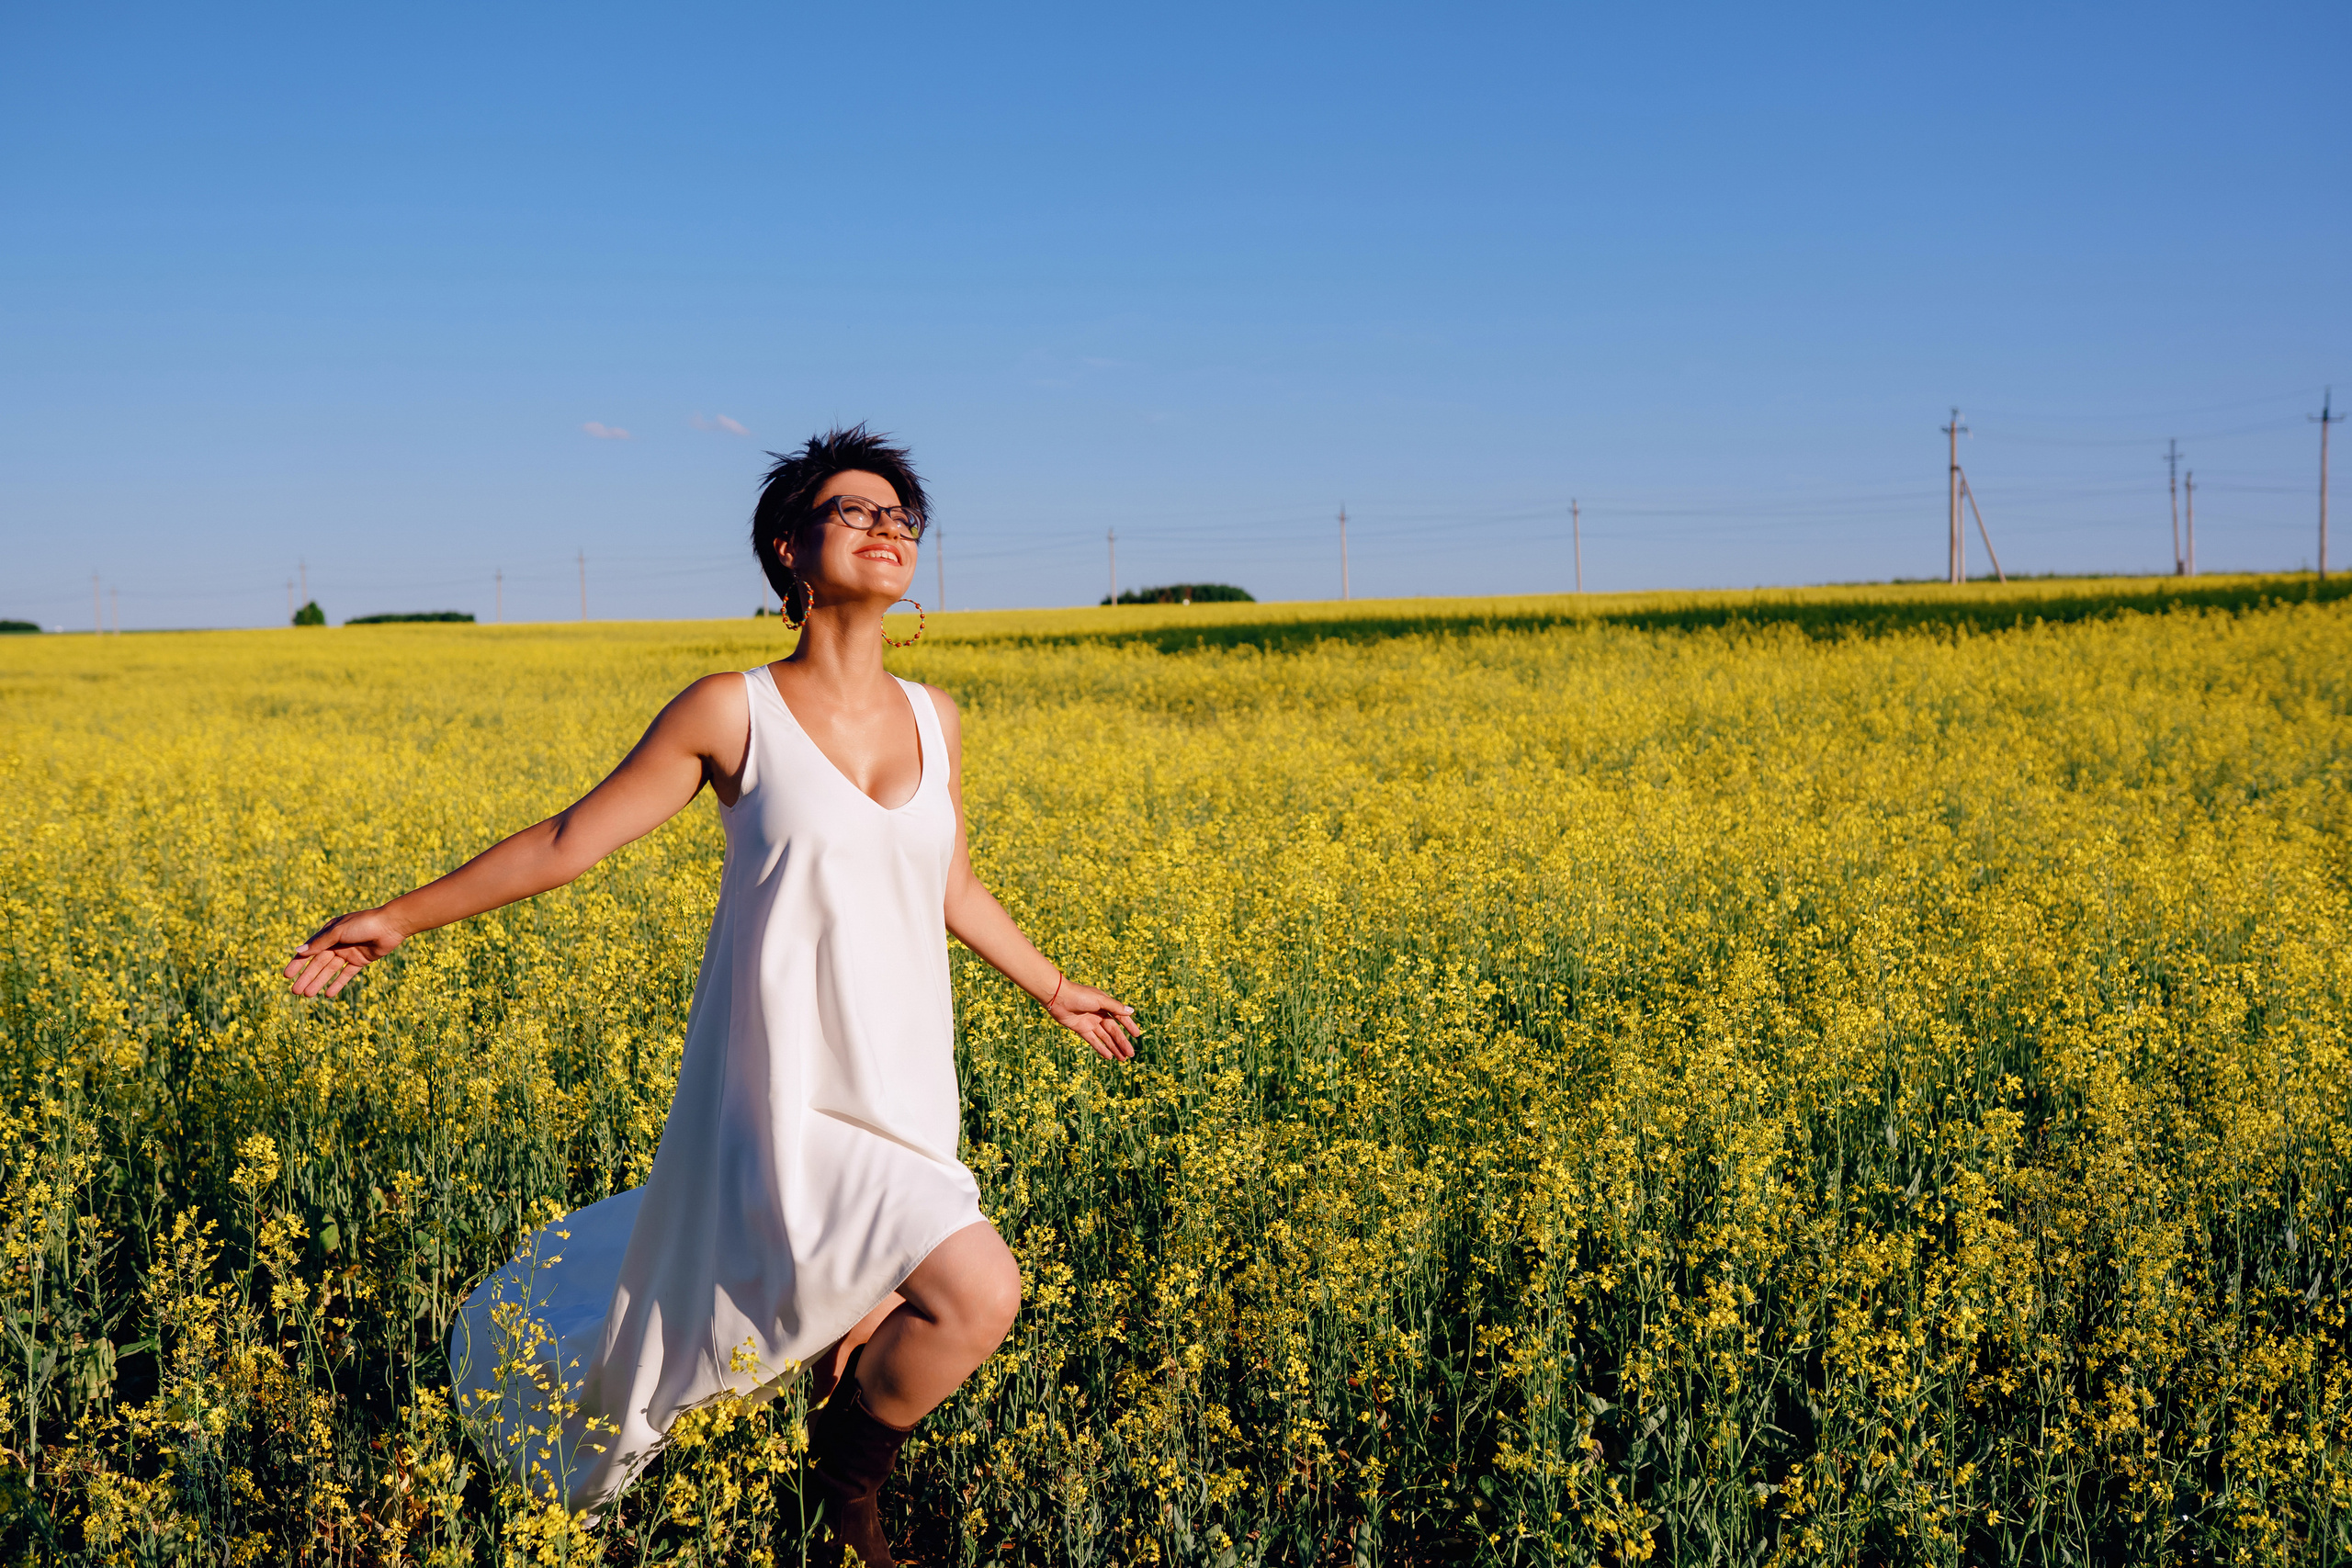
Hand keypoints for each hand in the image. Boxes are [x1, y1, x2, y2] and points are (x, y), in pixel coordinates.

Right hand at [283, 908, 406, 998]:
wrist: (391, 925)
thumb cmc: (363, 924)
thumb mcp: (339, 932)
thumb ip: (320, 943)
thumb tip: (298, 951)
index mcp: (329, 933)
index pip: (309, 950)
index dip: (297, 963)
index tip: (286, 976)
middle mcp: (337, 943)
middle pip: (318, 963)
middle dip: (306, 977)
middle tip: (295, 992)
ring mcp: (349, 952)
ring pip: (330, 970)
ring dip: (319, 982)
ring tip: (308, 995)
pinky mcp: (361, 960)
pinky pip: (346, 974)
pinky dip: (338, 983)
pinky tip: (328, 994)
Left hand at [1044, 980, 1139, 1062]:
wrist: (1058, 997)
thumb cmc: (1079, 995)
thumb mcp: (1100, 1000)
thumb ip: (1115, 1007)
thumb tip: (1132, 1011)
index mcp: (1105, 1004)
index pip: (1120, 1017)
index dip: (1129, 1026)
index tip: (1137, 1035)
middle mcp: (1099, 1014)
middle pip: (1113, 1031)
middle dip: (1122, 1042)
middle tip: (1131, 1054)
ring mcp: (1090, 1022)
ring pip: (1105, 1038)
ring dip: (1113, 1047)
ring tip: (1122, 1059)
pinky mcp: (1081, 1029)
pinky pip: (1093, 1040)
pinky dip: (1100, 1048)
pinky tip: (1108, 1056)